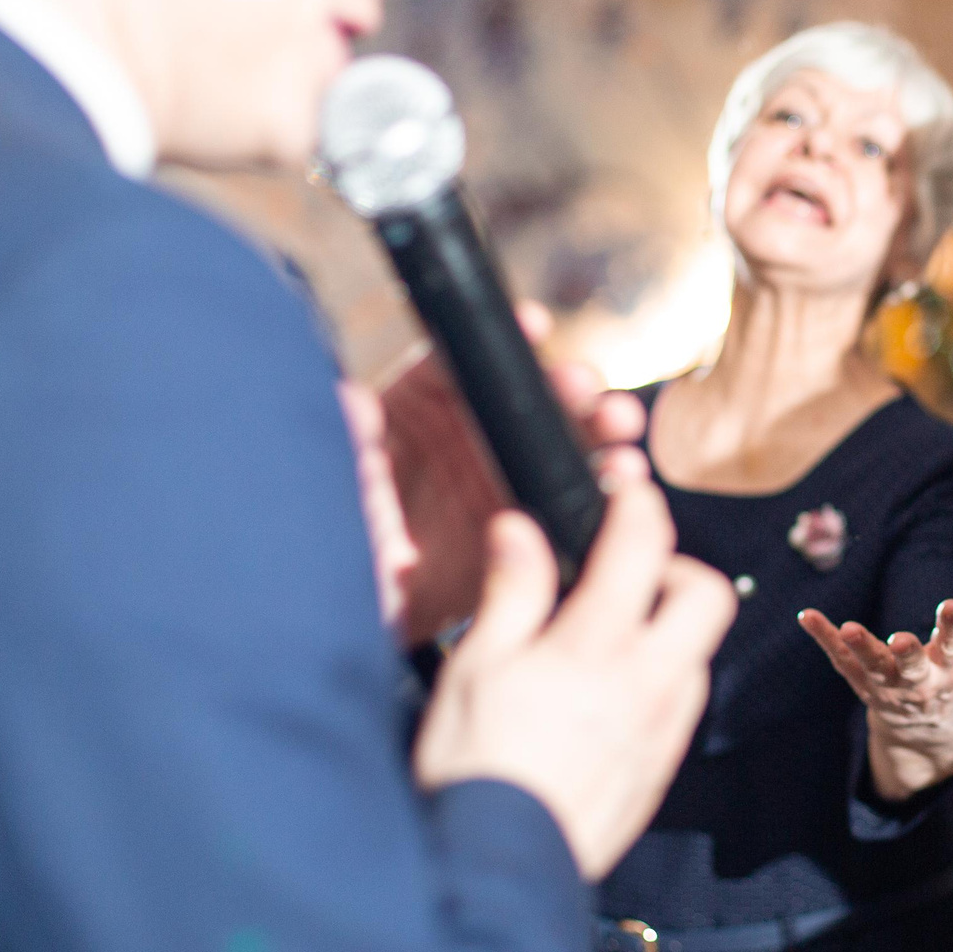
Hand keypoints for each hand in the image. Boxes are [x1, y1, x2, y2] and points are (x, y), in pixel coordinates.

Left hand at [342, 303, 644, 646]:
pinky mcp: (526, 530)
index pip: (459, 365)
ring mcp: (497, 484)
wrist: (345, 624)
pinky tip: (624, 475)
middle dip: (563, 386)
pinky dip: (604, 487)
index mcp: (412, 413)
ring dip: (597, 428)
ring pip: (558, 443)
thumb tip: (349, 397)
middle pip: (523, 400)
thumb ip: (348, 447)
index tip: (533, 327)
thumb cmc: (329, 546)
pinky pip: (571, 502)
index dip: (499, 342)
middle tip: (585, 388)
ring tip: (620, 425)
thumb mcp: (332, 491)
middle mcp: (463, 440)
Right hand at [414, 453, 736, 878]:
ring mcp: (662, 729)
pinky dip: (663, 679)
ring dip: (670, 628)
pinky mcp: (660, 767)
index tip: (627, 492)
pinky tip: (614, 692)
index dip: (640, 506)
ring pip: (699, 653)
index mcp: (595, 648)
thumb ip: (513, 593)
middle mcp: (646, 683)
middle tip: (629, 573)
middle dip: (677, 568)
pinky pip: (684, 704)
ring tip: (612, 635)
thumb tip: (522, 530)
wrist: (499, 866)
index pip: (642, 549)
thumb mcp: (476, 667)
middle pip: (707, 596)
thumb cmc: (475, 767)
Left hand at [801, 545, 952, 801]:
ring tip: (847, 627)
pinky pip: (841, 662)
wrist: (927, 730)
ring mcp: (888, 686)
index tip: (952, 605)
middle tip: (901, 640)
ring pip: (873, 668)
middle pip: (913, 668)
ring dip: (861, 648)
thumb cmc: (952, 669)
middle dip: (908, 655)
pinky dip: (824, 639)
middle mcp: (921, 680)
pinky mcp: (861, 683)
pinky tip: (807, 616)